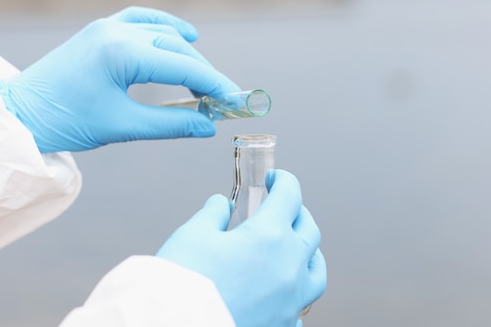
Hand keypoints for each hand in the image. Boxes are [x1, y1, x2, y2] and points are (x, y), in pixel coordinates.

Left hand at [0, 6, 239, 152]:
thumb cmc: (67, 122)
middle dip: (203, 74)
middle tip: (221, 101)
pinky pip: (142, 19)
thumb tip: (208, 127)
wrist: (20, 114)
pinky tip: (185, 35)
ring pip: (163, 33)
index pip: (183, 66)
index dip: (214, 85)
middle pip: (177, 48)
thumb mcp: (123, 127)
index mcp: (121, 53)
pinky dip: (166, 27)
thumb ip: (171, 125)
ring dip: (186, 55)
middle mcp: (117, 31)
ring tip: (202, 82)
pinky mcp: (100, 30)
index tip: (236, 101)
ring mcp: (107, 26)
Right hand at [157, 170, 326, 326]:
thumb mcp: (193, 235)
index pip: (290, 196)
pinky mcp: (282, 326)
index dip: (283, 181)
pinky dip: (294, 292)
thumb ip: (213, 214)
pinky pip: (300, 306)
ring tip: (295, 247)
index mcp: (270, 236)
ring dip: (309, 252)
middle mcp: (289, 267)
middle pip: (309, 230)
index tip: (274, 178)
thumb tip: (223, 205)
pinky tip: (281, 291)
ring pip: (316, 271)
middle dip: (297, 212)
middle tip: (281, 207)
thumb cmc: (183, 281)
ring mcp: (290, 301)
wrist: (175, 326)